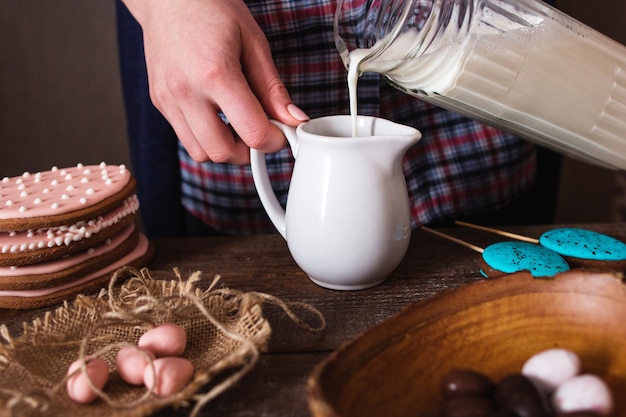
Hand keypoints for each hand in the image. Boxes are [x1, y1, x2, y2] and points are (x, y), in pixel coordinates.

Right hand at [122, 0, 308, 163]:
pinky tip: (217, 116)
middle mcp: (186, 91)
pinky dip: (206, 137)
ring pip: (201, 153)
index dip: (274, 140)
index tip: (281, 133)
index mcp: (215, 74)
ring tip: (237, 125)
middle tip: (260, 132)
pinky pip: (186, 138)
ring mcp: (168, 99)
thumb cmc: (210, 9)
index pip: (252, 132)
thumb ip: (273, 88)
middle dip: (249, 151)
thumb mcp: (253, 42)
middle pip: (223, 152)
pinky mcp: (159, 102)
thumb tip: (293, 120)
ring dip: (225, 148)